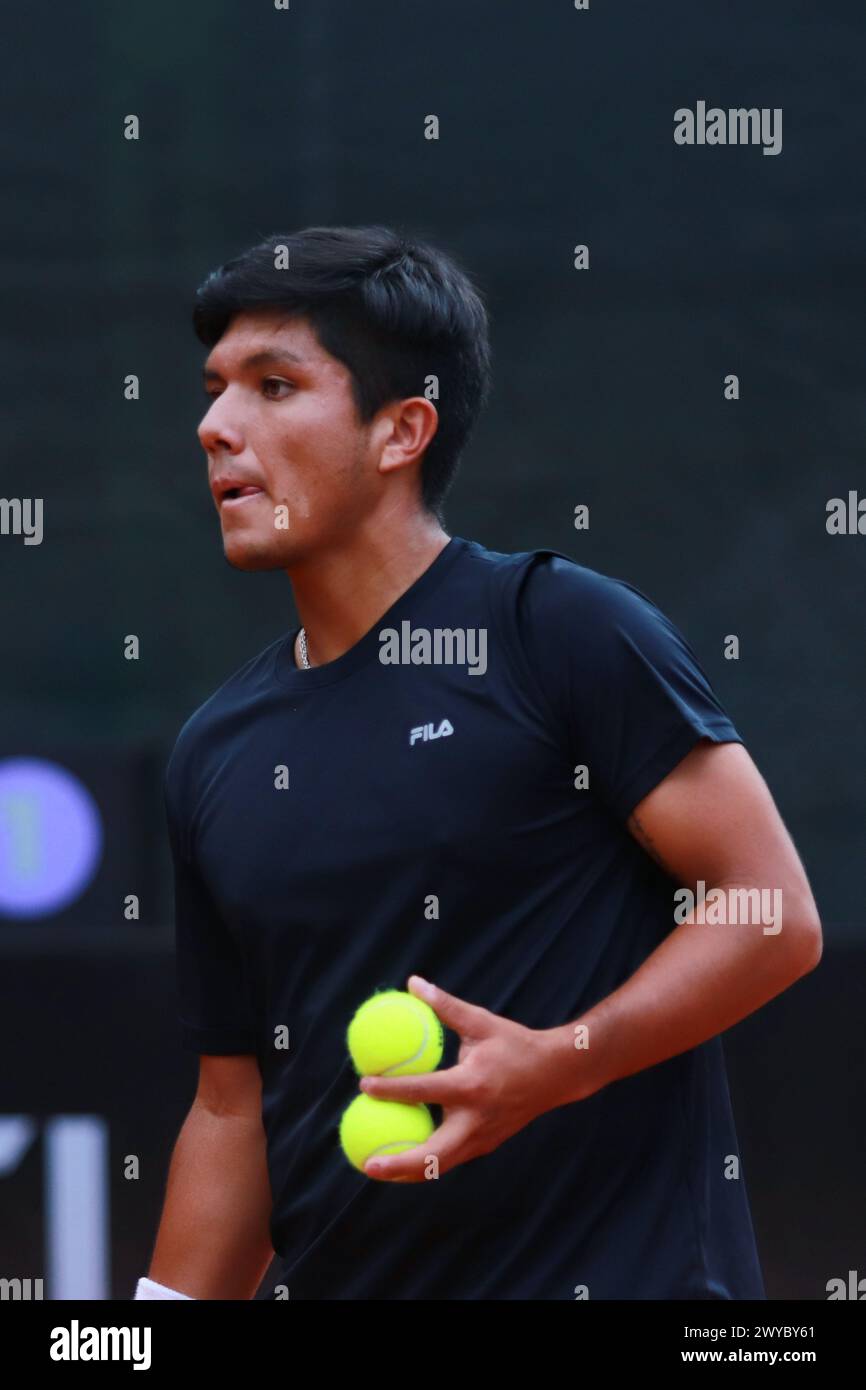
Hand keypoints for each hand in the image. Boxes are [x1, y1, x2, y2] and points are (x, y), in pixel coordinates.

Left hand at [357, 975, 565, 1182]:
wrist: (557, 1074)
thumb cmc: (514, 1044)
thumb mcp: (481, 1022)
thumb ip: (445, 1005)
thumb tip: (413, 983)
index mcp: (472, 1086)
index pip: (423, 1091)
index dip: (390, 1090)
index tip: (363, 1086)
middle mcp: (476, 1119)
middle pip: (432, 1156)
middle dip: (398, 1164)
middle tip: (366, 1162)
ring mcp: (483, 1138)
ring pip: (441, 1165)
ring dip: (408, 1171)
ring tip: (377, 1168)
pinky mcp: (486, 1145)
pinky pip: (451, 1158)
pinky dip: (427, 1161)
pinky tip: (404, 1156)